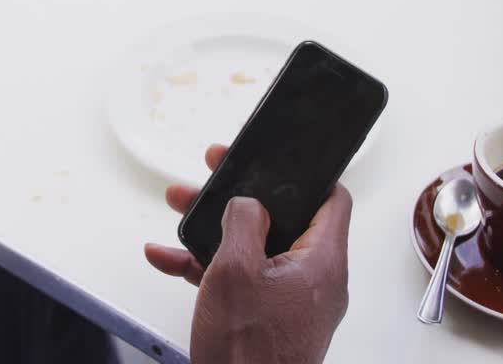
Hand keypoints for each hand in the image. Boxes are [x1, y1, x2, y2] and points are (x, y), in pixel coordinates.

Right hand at [144, 145, 352, 363]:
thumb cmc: (249, 355)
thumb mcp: (236, 270)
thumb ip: (243, 221)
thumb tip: (247, 204)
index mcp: (321, 262)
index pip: (333, 200)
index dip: (306, 174)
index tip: (278, 159)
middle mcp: (314, 281)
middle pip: (284, 220)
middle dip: (240, 196)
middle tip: (214, 174)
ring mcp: (293, 303)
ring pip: (256, 249)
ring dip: (215, 229)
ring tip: (180, 209)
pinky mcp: (271, 321)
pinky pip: (243, 281)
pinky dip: (208, 266)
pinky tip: (169, 258)